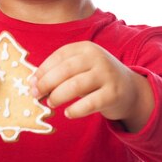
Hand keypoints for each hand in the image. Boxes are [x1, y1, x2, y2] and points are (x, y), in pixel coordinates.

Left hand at [30, 42, 154, 131]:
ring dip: (58, 96)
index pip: (59, 56)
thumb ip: (58, 72)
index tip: (32, 83)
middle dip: (46, 83)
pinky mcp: (114, 93)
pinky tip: (68, 113)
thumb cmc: (96, 78)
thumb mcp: (80, 69)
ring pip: (75, 85)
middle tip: (36, 95)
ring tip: (51, 103)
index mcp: (86, 48)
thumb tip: (32, 83)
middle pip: (65, 70)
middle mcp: (97, 57)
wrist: (129, 89)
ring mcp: (107, 75)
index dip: (43, 70)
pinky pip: (90, 103)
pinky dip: (75, 110)